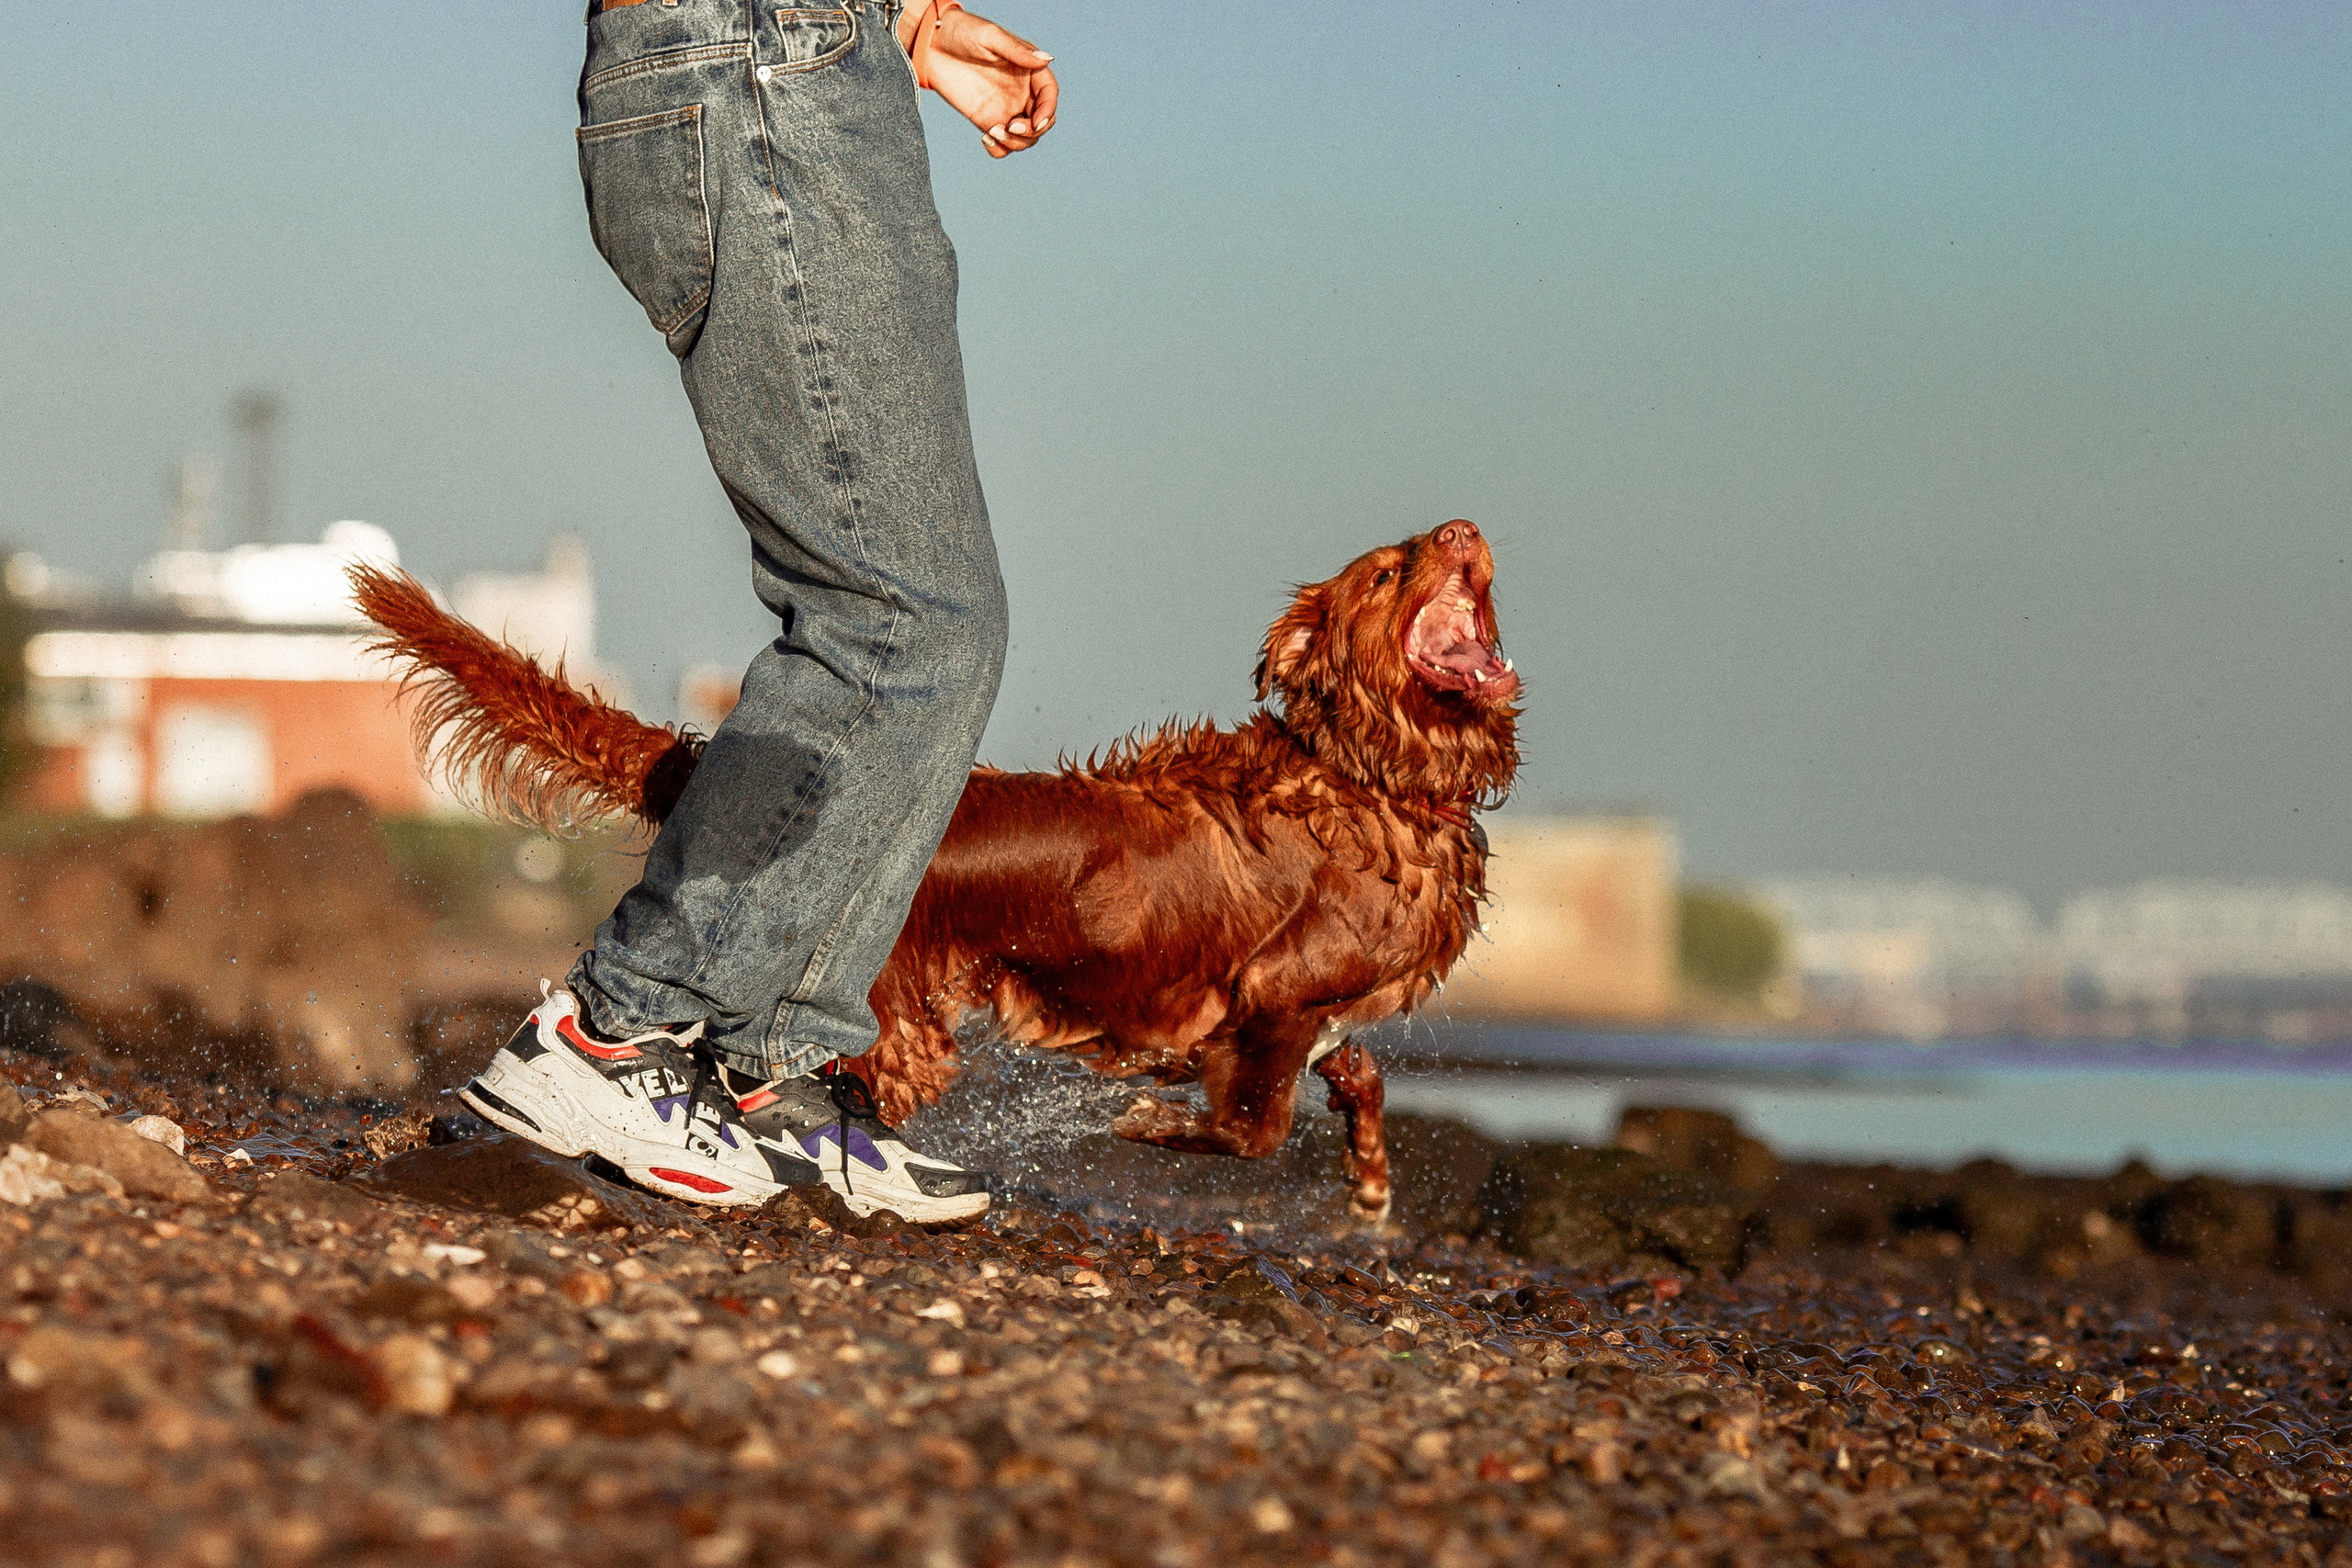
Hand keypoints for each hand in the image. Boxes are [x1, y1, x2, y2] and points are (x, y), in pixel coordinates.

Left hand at [918, 8, 1056, 157]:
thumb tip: (1047, 59)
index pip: (1049, 95)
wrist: (931, 45)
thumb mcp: (990, 36)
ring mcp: (1005, 108)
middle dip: (1033, 131)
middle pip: (1042, 121)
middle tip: (1010, 126)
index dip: (1048, 111)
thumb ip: (1017, 51)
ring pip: (1025, 138)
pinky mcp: (987, 121)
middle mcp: (1021, 91)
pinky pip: (1002, 146)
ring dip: (1015, 142)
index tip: (1035, 122)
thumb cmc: (961, 31)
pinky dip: (1000, 150)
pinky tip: (986, 139)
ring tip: (993, 131)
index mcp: (1027, 70)